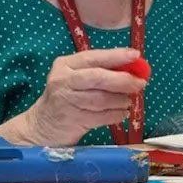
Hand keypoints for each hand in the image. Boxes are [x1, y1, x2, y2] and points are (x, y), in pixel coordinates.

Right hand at [18, 48, 146, 145]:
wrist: (43, 126)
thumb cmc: (66, 98)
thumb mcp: (76, 79)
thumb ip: (99, 72)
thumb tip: (133, 69)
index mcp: (65, 64)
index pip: (93, 57)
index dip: (116, 56)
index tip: (136, 56)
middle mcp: (63, 80)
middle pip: (98, 77)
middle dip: (122, 80)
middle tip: (140, 83)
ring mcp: (66, 101)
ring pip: (101, 99)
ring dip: (120, 101)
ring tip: (128, 101)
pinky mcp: (72, 120)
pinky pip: (101, 117)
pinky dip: (116, 115)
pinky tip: (121, 113)